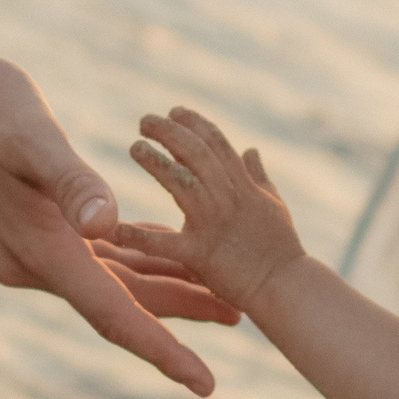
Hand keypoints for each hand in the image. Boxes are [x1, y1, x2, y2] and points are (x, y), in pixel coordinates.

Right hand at [0, 57, 233, 395]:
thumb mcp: (33, 139)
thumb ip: (72, 183)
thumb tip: (106, 225)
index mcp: (39, 251)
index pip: (112, 314)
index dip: (162, 348)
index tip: (204, 381)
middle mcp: (34, 263)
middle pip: (121, 303)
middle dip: (181, 313)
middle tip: (241, 316)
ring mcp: (34, 249)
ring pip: (114, 280)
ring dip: (167, 286)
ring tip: (222, 295)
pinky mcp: (38, 230)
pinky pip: (99, 257)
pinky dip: (139, 258)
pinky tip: (174, 256)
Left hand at [116, 108, 305, 313]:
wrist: (285, 287)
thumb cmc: (281, 249)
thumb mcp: (273, 204)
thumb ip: (259, 176)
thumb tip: (251, 149)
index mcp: (243, 187)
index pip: (217, 144)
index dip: (195, 124)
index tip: (175, 110)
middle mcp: (228, 199)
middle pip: (197, 154)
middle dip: (171, 133)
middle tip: (146, 120)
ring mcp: (213, 224)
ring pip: (181, 183)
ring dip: (157, 162)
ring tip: (136, 146)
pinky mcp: (200, 254)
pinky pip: (163, 244)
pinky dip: (136, 236)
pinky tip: (112, 228)